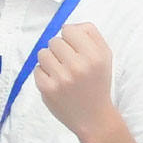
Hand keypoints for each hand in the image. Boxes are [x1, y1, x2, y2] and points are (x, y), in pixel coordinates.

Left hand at [30, 22, 118, 142]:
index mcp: (94, 56)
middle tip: (69, 63)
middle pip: (54, 41)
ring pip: (43, 53)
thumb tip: (69, 26)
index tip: (75, 49)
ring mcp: (61, 78)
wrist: (93, 117)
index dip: (70, 38)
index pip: (69, 30)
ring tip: (61, 71)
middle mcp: (78, 66)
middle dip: (60, 50)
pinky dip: (44, 74)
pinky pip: (37, 69)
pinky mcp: (47, 88)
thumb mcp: (104, 56)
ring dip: (50, 60)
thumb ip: (90, 34)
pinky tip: (56, 82)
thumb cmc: (97, 82)